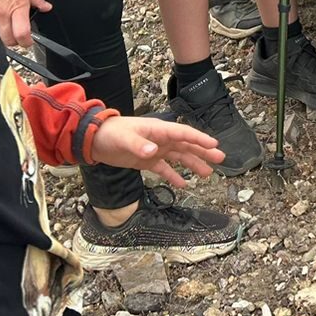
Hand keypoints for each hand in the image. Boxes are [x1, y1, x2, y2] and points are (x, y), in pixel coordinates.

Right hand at [0, 0, 49, 48]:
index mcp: (18, 6)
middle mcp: (2, 12)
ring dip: (2, 34)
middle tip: (18, 36)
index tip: (29, 42)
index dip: (26, 42)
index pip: (22, 34)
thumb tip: (46, 7)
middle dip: (14, 42)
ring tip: (6, 27)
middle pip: (7, 40)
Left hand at [88, 115, 225, 187]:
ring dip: (193, 164)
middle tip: (220, 159)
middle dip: (204, 151)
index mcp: (158, 130)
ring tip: (208, 173)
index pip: (183, 134)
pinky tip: (183, 185)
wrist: (95, 140)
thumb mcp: (124, 138)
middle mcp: (161, 140)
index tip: (214, 144)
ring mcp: (155, 150)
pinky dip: (174, 176)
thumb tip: (154, 152)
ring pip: (179, 158)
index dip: (199, 138)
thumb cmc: (110, 134)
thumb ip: (139, 145)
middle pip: (186, 146)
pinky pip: (164, 169)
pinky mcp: (147, 161)